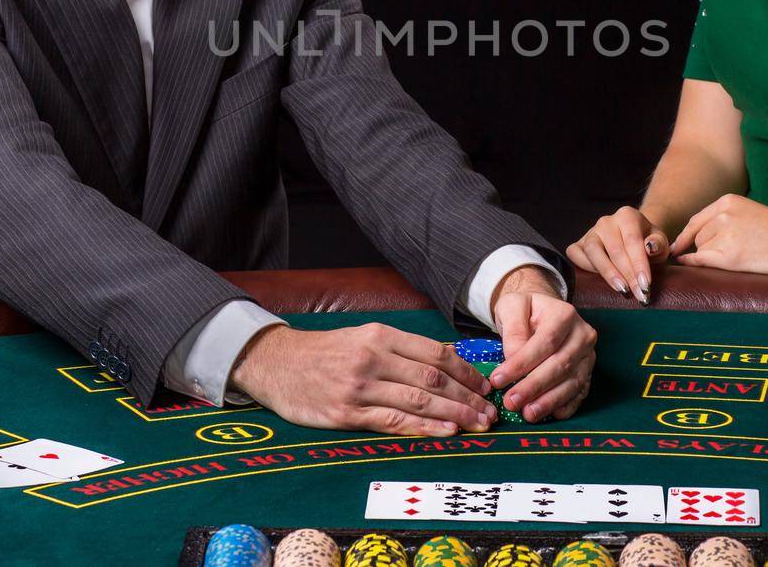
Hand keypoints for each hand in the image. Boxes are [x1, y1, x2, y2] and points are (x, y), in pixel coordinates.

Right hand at [228, 323, 496, 435]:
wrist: (276, 363)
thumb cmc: (323, 352)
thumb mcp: (361, 337)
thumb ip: (399, 349)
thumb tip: (446, 362)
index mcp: (380, 335)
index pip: (435, 353)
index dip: (466, 372)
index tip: (486, 386)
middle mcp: (373, 358)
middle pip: (433, 378)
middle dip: (468, 396)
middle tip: (491, 412)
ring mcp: (359, 387)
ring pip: (418, 399)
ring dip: (454, 414)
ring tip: (478, 424)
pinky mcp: (346, 413)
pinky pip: (393, 421)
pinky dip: (423, 427)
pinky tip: (445, 432)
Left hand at [488, 269, 597, 421]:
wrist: (542, 312)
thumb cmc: (525, 309)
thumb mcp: (511, 307)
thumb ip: (513, 329)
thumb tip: (514, 358)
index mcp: (564, 314)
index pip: (545, 343)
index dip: (522, 364)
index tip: (498, 380)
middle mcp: (582, 335)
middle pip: (560, 365)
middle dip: (534, 386)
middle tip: (511, 402)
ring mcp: (588, 355)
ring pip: (572, 382)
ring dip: (549, 400)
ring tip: (528, 413)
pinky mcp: (588, 372)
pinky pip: (580, 392)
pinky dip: (567, 405)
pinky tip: (551, 414)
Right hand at [565, 206, 669, 302]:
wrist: (633, 240)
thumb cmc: (647, 242)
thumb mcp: (660, 242)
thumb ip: (658, 244)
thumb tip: (650, 248)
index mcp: (627, 215)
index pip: (633, 240)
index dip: (639, 264)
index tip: (646, 285)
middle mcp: (606, 222)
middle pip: (615, 249)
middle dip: (628, 275)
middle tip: (639, 294)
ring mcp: (590, 232)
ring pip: (593, 251)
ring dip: (608, 273)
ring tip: (622, 289)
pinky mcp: (578, 243)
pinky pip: (575, 254)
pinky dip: (585, 267)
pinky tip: (600, 280)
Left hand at [671, 194, 767, 274]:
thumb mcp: (750, 213)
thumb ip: (725, 219)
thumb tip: (693, 239)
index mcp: (728, 201)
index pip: (697, 220)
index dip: (686, 236)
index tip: (679, 247)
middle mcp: (723, 215)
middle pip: (698, 236)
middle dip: (704, 248)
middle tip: (727, 257)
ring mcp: (726, 235)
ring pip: (701, 249)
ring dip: (710, 257)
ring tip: (740, 259)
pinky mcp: (730, 255)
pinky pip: (701, 261)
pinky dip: (694, 265)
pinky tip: (692, 268)